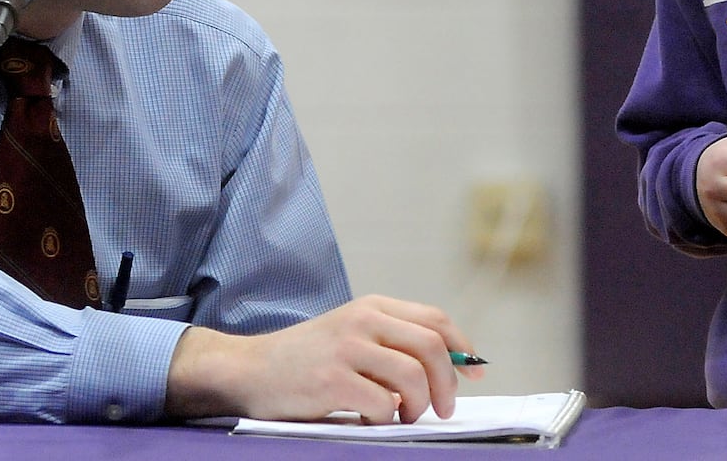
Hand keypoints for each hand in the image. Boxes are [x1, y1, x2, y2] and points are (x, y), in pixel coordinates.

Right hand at [165, 294, 482, 423]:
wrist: (250, 369)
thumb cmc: (306, 358)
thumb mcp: (352, 334)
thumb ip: (393, 343)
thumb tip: (452, 369)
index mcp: (372, 307)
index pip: (435, 319)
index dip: (463, 347)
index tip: (476, 371)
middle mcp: (363, 320)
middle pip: (433, 347)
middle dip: (448, 384)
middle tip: (442, 408)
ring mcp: (347, 349)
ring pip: (414, 377)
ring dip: (417, 406)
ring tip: (403, 416)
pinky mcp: (332, 380)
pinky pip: (382, 405)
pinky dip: (384, 420)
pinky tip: (370, 419)